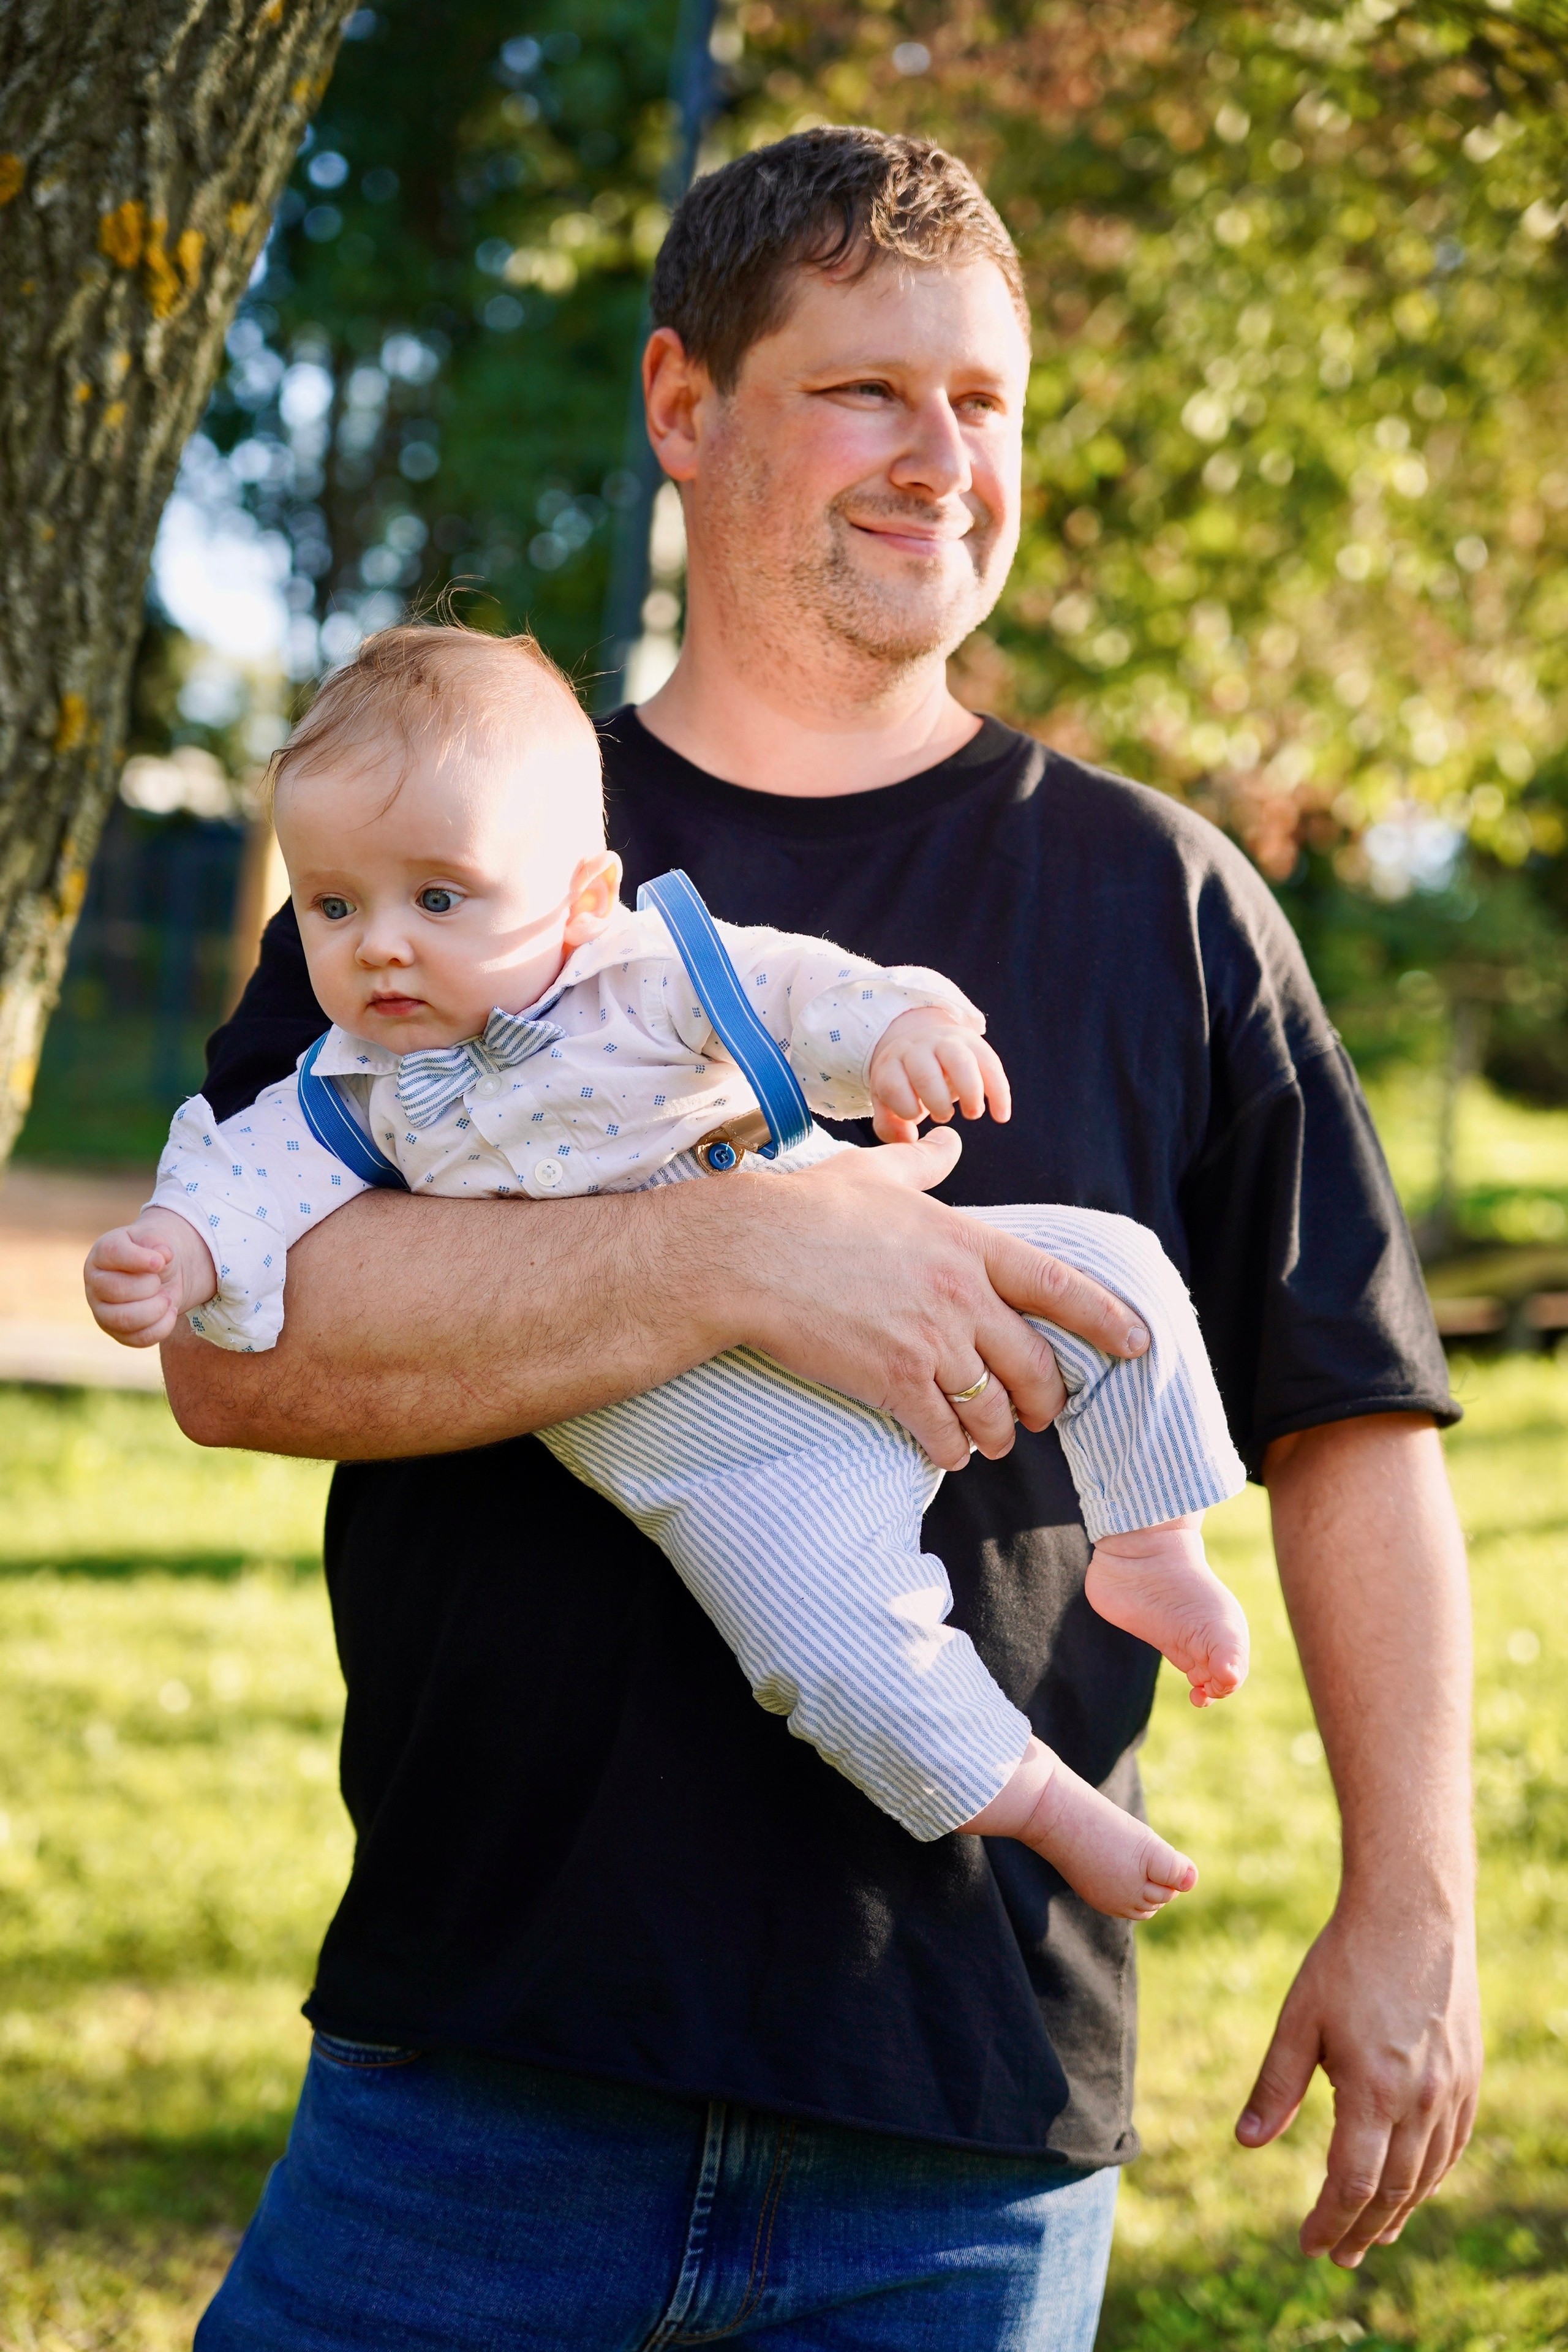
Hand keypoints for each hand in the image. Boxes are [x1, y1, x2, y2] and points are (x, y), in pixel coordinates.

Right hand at [84, 1210, 216, 1346]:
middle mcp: (95, 1283)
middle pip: (116, 1290)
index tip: (161, 1261)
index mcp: (102, 1253)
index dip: (139, 1259)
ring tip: (168, 1299)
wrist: (160, 1275)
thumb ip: (158, 1242)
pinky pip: (136, 1339)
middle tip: (160, 1281)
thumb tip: (163, 1255)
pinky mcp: (117, 1332)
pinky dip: (161, 1328)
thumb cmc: (152, 1254)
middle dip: (149, 1286)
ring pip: (123, 1319)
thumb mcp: (156, 1239)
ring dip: (155, 1310)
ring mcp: (102, 1310)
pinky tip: (170, 1312)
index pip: (112, 1253)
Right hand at [724, 1127, 1149, 1471]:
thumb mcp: (875, 1172)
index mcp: (968, 1244)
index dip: (1106, 1319)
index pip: (1059, 1288)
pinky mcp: (892, 1382)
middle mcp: (961, 1297)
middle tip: (1041, 1413)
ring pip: (995, 1410)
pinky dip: (951, 1452)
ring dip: (1000, 1434)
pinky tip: (945, 1453)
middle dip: (1047, 1399)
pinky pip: (944, 1436)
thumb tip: (948, 1142)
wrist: (746, 1254)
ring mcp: (930, 1343)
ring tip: (992, 1441)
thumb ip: (922, 1165)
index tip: (1138, 1343)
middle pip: (1035, 1366)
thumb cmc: (806, 1208)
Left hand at [866, 1008, 1010, 1144]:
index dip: (906, 1109)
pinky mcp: (974, 1043)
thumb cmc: (905, 1083)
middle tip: (944, 1116)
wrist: (921, 1042)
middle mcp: (917, 1049)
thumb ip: (890, 1125)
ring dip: (970, 1093)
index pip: (893, 1085)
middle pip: (925, 1074)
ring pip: (960, 1061)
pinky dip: (998, 1092)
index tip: (917, 1118)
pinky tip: (1001, 1116)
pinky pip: (990, 1064)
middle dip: (938, 1103)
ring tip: (972, 1114)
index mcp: (892, 1064)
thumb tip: (909, 1138)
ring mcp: (946, 1042)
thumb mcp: (888, 1101)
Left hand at [1236, 1889, 1480, 2265]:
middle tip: (1338, 2257)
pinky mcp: (1469, 2076)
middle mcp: (1420, 2101)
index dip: (1329, 2222)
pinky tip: (1413, 2188)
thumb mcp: (1298, 2018)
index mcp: (1372, 2090)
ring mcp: (1452, 2091)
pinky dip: (1430, 2178)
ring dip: (1398, 2214)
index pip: (1352, 2184)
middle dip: (1362, 2231)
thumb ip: (1276, 2086)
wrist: (1413, 1911)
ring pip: (1427, 2176)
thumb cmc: (1346, 1959)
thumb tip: (1246, 2144)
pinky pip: (1452, 2147)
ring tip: (1374, 2237)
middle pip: (1392, 2192)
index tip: (1308, 2244)